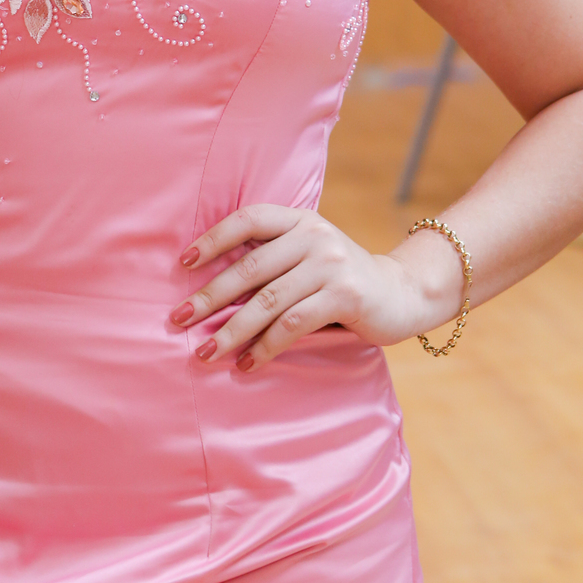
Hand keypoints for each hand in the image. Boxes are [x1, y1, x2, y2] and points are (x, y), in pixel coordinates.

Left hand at [169, 204, 457, 368]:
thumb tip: (209, 284)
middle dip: (209, 296)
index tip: (183, 263)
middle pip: (250, 266)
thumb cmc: (341, 278)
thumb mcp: (309, 254)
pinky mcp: (345, 296)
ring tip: (206, 353)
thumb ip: (272, 258)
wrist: (403, 292)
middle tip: (178, 319)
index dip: (213, 238)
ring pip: (268, 301)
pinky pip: (293, 324)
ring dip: (232, 331)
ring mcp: (331, 265)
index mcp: (300, 220)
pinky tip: (248, 363)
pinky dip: (266, 347)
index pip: (248, 218)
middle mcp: (314, 236)